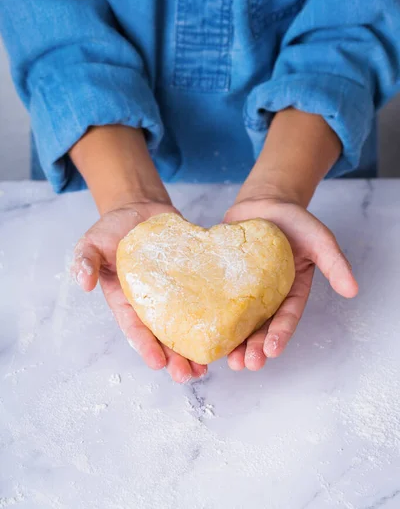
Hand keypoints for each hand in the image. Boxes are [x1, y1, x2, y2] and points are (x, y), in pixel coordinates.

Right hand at [71, 201, 206, 382]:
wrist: (141, 210)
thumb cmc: (112, 229)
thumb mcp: (92, 242)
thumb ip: (85, 260)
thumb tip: (83, 282)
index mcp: (126, 300)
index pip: (135, 328)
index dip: (146, 346)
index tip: (159, 363)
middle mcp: (152, 304)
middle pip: (164, 336)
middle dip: (175, 358)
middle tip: (189, 374)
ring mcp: (175, 294)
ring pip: (187, 326)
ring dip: (196, 347)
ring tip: (208, 366)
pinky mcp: (193, 281)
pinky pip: (205, 300)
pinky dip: (215, 317)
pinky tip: (227, 331)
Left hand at [223, 196, 357, 371]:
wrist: (263, 202)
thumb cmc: (294, 221)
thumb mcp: (320, 239)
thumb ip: (335, 263)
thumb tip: (353, 290)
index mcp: (291, 291)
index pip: (286, 317)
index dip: (279, 335)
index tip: (271, 350)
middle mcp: (267, 296)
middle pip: (261, 328)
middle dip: (255, 348)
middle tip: (246, 364)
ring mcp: (244, 290)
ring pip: (238, 322)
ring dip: (234, 343)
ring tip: (229, 361)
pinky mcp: (223, 281)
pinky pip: (217, 301)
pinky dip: (212, 318)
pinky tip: (205, 333)